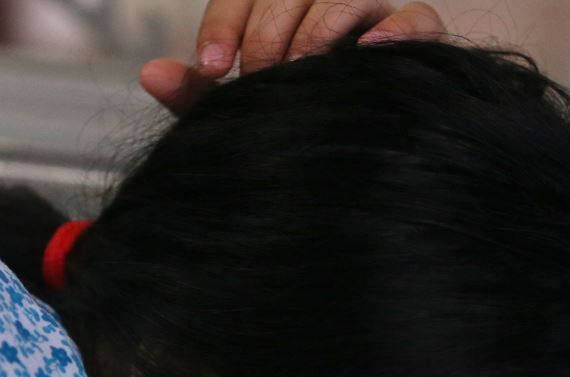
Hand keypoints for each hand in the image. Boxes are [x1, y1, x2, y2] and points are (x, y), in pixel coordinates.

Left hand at [139, 1, 446, 112]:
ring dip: (318, 29)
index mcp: (282, 13)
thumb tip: (150, 74)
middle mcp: (326, 6)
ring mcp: (374, 18)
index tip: (211, 68)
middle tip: (261, 79)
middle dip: (268, 32)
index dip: (225, 25)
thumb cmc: (298, 130)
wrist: (368, 168)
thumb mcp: (241, 115)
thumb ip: (197, 96)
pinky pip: (414, 17)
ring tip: (303, 71)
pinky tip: (368, 55)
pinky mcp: (419, 40)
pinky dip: (395, 31)